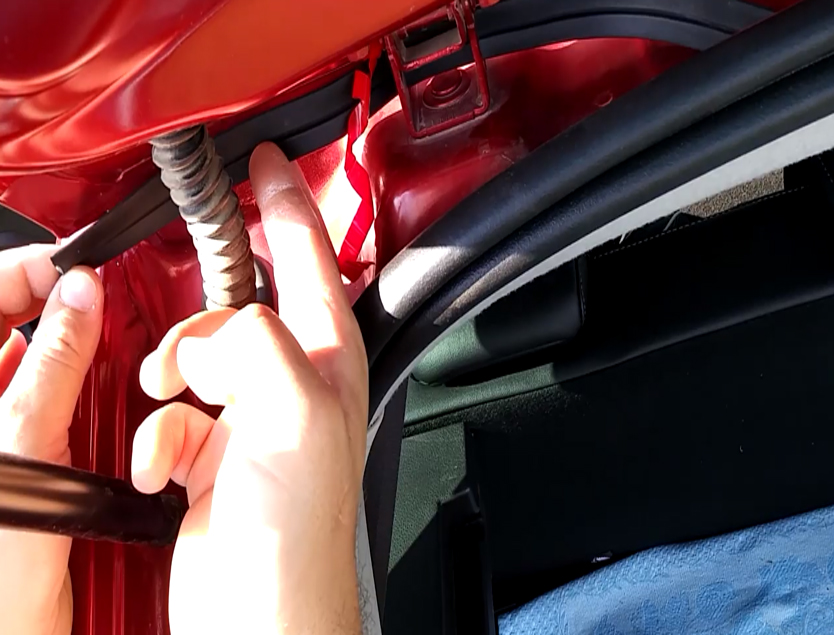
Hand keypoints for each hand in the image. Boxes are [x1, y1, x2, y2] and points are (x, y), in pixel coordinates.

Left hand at [0, 246, 103, 634]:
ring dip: (60, 335)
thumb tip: (78, 296)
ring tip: (96, 323)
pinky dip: (64, 375)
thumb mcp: (25, 444)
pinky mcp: (15, 447)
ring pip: (23, 353)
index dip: (26, 272)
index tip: (76, 265)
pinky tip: (83, 375)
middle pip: (4, 320)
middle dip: (48, 297)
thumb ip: (53, 363)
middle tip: (95, 288)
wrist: (13, 625)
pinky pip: (38, 390)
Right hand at [130, 143, 368, 633]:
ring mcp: (249, 415)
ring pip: (196, 352)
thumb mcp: (292, 411)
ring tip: (172, 403)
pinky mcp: (211, 452)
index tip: (268, 160)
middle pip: (244, 302)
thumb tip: (213, 333)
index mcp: (326, 357)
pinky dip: (157, 434)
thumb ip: (256, 342)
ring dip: (172, 372)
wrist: (258, 615)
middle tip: (188, 291)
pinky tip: (168, 469)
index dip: (288, 202)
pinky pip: (168, 413)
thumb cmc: (297, 532)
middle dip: (209, 299)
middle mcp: (292, 380)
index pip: (312, 256)